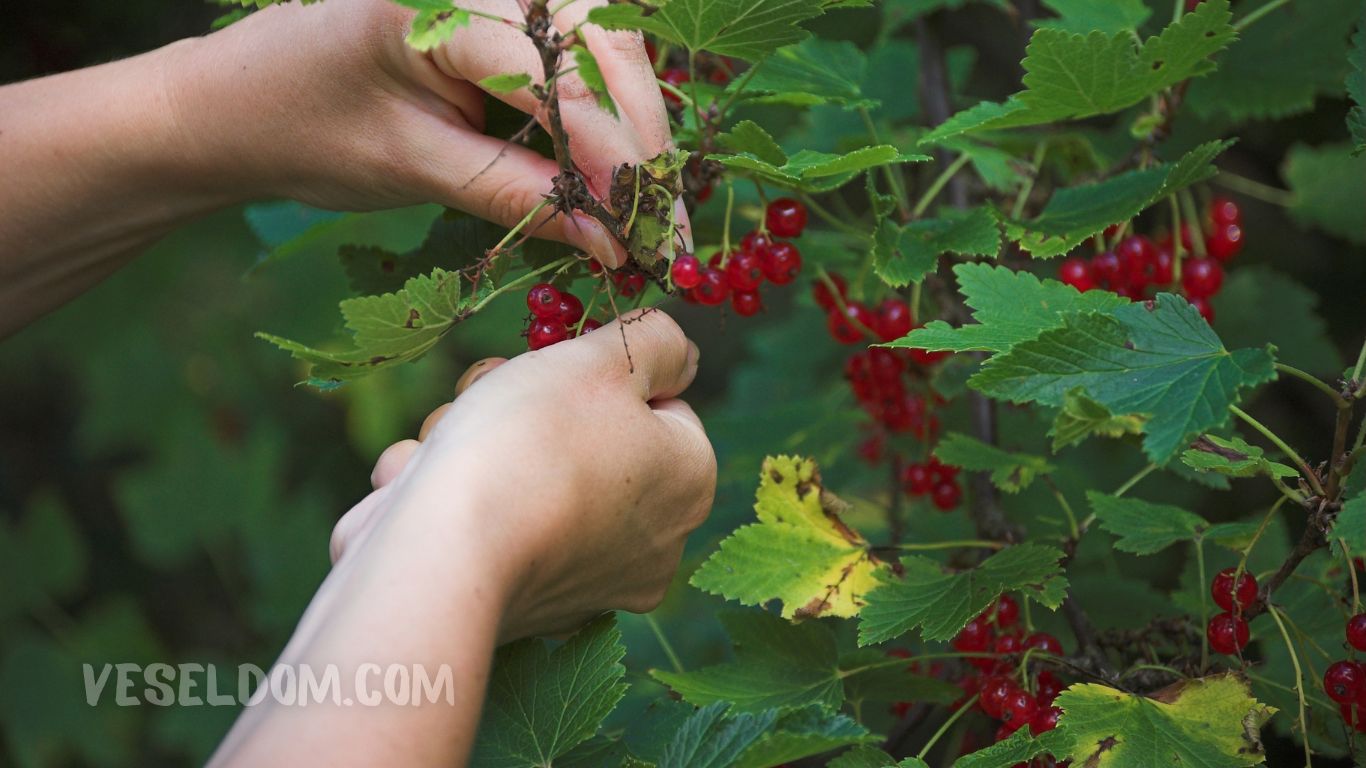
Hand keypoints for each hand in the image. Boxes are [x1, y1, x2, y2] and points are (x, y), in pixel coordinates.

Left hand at [169, 0, 689, 266]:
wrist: (236, 100)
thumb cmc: (304, 129)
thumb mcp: (411, 169)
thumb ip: (517, 197)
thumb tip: (611, 242)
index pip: (561, 80)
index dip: (617, 164)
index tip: (650, 239)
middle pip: (603, 49)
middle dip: (644, 145)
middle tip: (666, 236)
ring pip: (606, 45)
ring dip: (637, 126)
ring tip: (650, 210)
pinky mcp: (500, 4)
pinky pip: (580, 49)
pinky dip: (608, 110)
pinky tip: (619, 169)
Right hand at [210, 309, 712, 766]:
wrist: (440, 553)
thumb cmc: (531, 440)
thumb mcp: (602, 360)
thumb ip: (656, 343)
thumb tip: (679, 353)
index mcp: (688, 484)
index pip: (656, 402)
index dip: (598, 375)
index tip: (555, 369)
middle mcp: (650, 545)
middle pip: (586, 437)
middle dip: (525, 405)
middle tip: (494, 394)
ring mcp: (583, 584)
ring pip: (524, 476)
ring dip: (472, 443)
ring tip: (449, 446)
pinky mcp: (515, 607)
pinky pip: (483, 525)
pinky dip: (446, 496)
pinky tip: (422, 491)